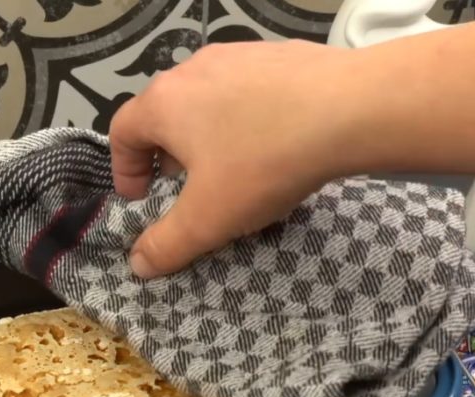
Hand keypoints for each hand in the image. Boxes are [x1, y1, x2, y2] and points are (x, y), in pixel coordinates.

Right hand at [109, 40, 359, 278]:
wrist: (351, 108)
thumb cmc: (263, 163)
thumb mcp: (208, 218)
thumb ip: (167, 244)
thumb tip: (138, 263)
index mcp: (165, 103)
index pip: (122, 131)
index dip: (124, 170)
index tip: (143, 199)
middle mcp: (194, 69)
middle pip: (164, 114)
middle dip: (167, 156)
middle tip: (188, 190)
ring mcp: (239, 55)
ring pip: (206, 101)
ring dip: (208, 137)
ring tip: (233, 170)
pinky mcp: (279, 55)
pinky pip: (247, 92)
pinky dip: (246, 119)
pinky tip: (275, 145)